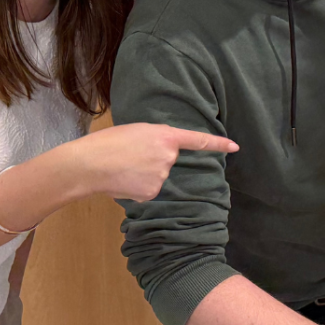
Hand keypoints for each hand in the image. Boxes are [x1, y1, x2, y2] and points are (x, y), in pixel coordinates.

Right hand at [67, 123, 238, 201]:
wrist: (89, 164)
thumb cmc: (108, 142)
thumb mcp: (137, 131)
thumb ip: (157, 138)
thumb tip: (164, 151)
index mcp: (165, 136)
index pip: (198, 140)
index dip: (218, 143)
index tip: (235, 146)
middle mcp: (168, 157)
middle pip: (168, 159)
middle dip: (154, 158)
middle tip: (131, 154)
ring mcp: (161, 177)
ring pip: (158, 175)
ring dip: (145, 173)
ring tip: (124, 166)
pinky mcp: (152, 193)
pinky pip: (150, 189)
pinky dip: (139, 186)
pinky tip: (125, 180)